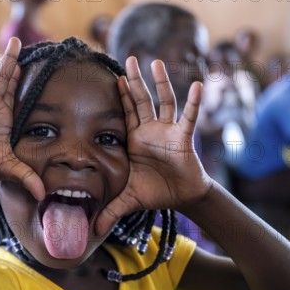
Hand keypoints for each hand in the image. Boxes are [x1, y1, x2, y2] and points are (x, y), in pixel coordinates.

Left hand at [96, 58, 212, 234]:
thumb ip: (109, 211)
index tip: (112, 77)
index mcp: (134, 140)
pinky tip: (197, 84)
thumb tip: (91, 231)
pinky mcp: (183, 138)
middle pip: (141, 101)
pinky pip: (188, 117)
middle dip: (134, 81)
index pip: (125, 113)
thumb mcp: (128, 199)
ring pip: (163, 102)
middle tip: (127, 58)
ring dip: (160, 83)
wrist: (181, 197)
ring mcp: (167, 132)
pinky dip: (193, 102)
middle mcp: (150, 131)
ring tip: (155, 63)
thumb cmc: (155, 192)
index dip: (119, 96)